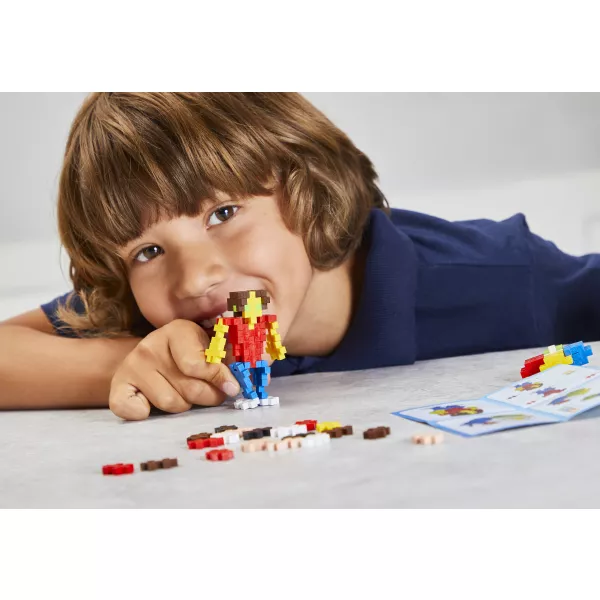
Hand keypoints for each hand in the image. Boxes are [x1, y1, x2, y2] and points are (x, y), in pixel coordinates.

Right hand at [109, 319, 239, 420]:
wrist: (151, 355)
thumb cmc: (190, 352)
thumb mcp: (210, 348)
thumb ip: (224, 362)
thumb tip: (233, 387)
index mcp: (177, 330)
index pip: (198, 366)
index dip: (219, 379)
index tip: (231, 387)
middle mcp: (150, 346)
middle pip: (190, 389)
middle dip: (207, 396)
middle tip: (211, 393)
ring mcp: (131, 366)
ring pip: (171, 404)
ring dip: (183, 405)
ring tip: (183, 392)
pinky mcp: (117, 386)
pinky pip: (133, 411)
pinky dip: (144, 413)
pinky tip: (152, 404)